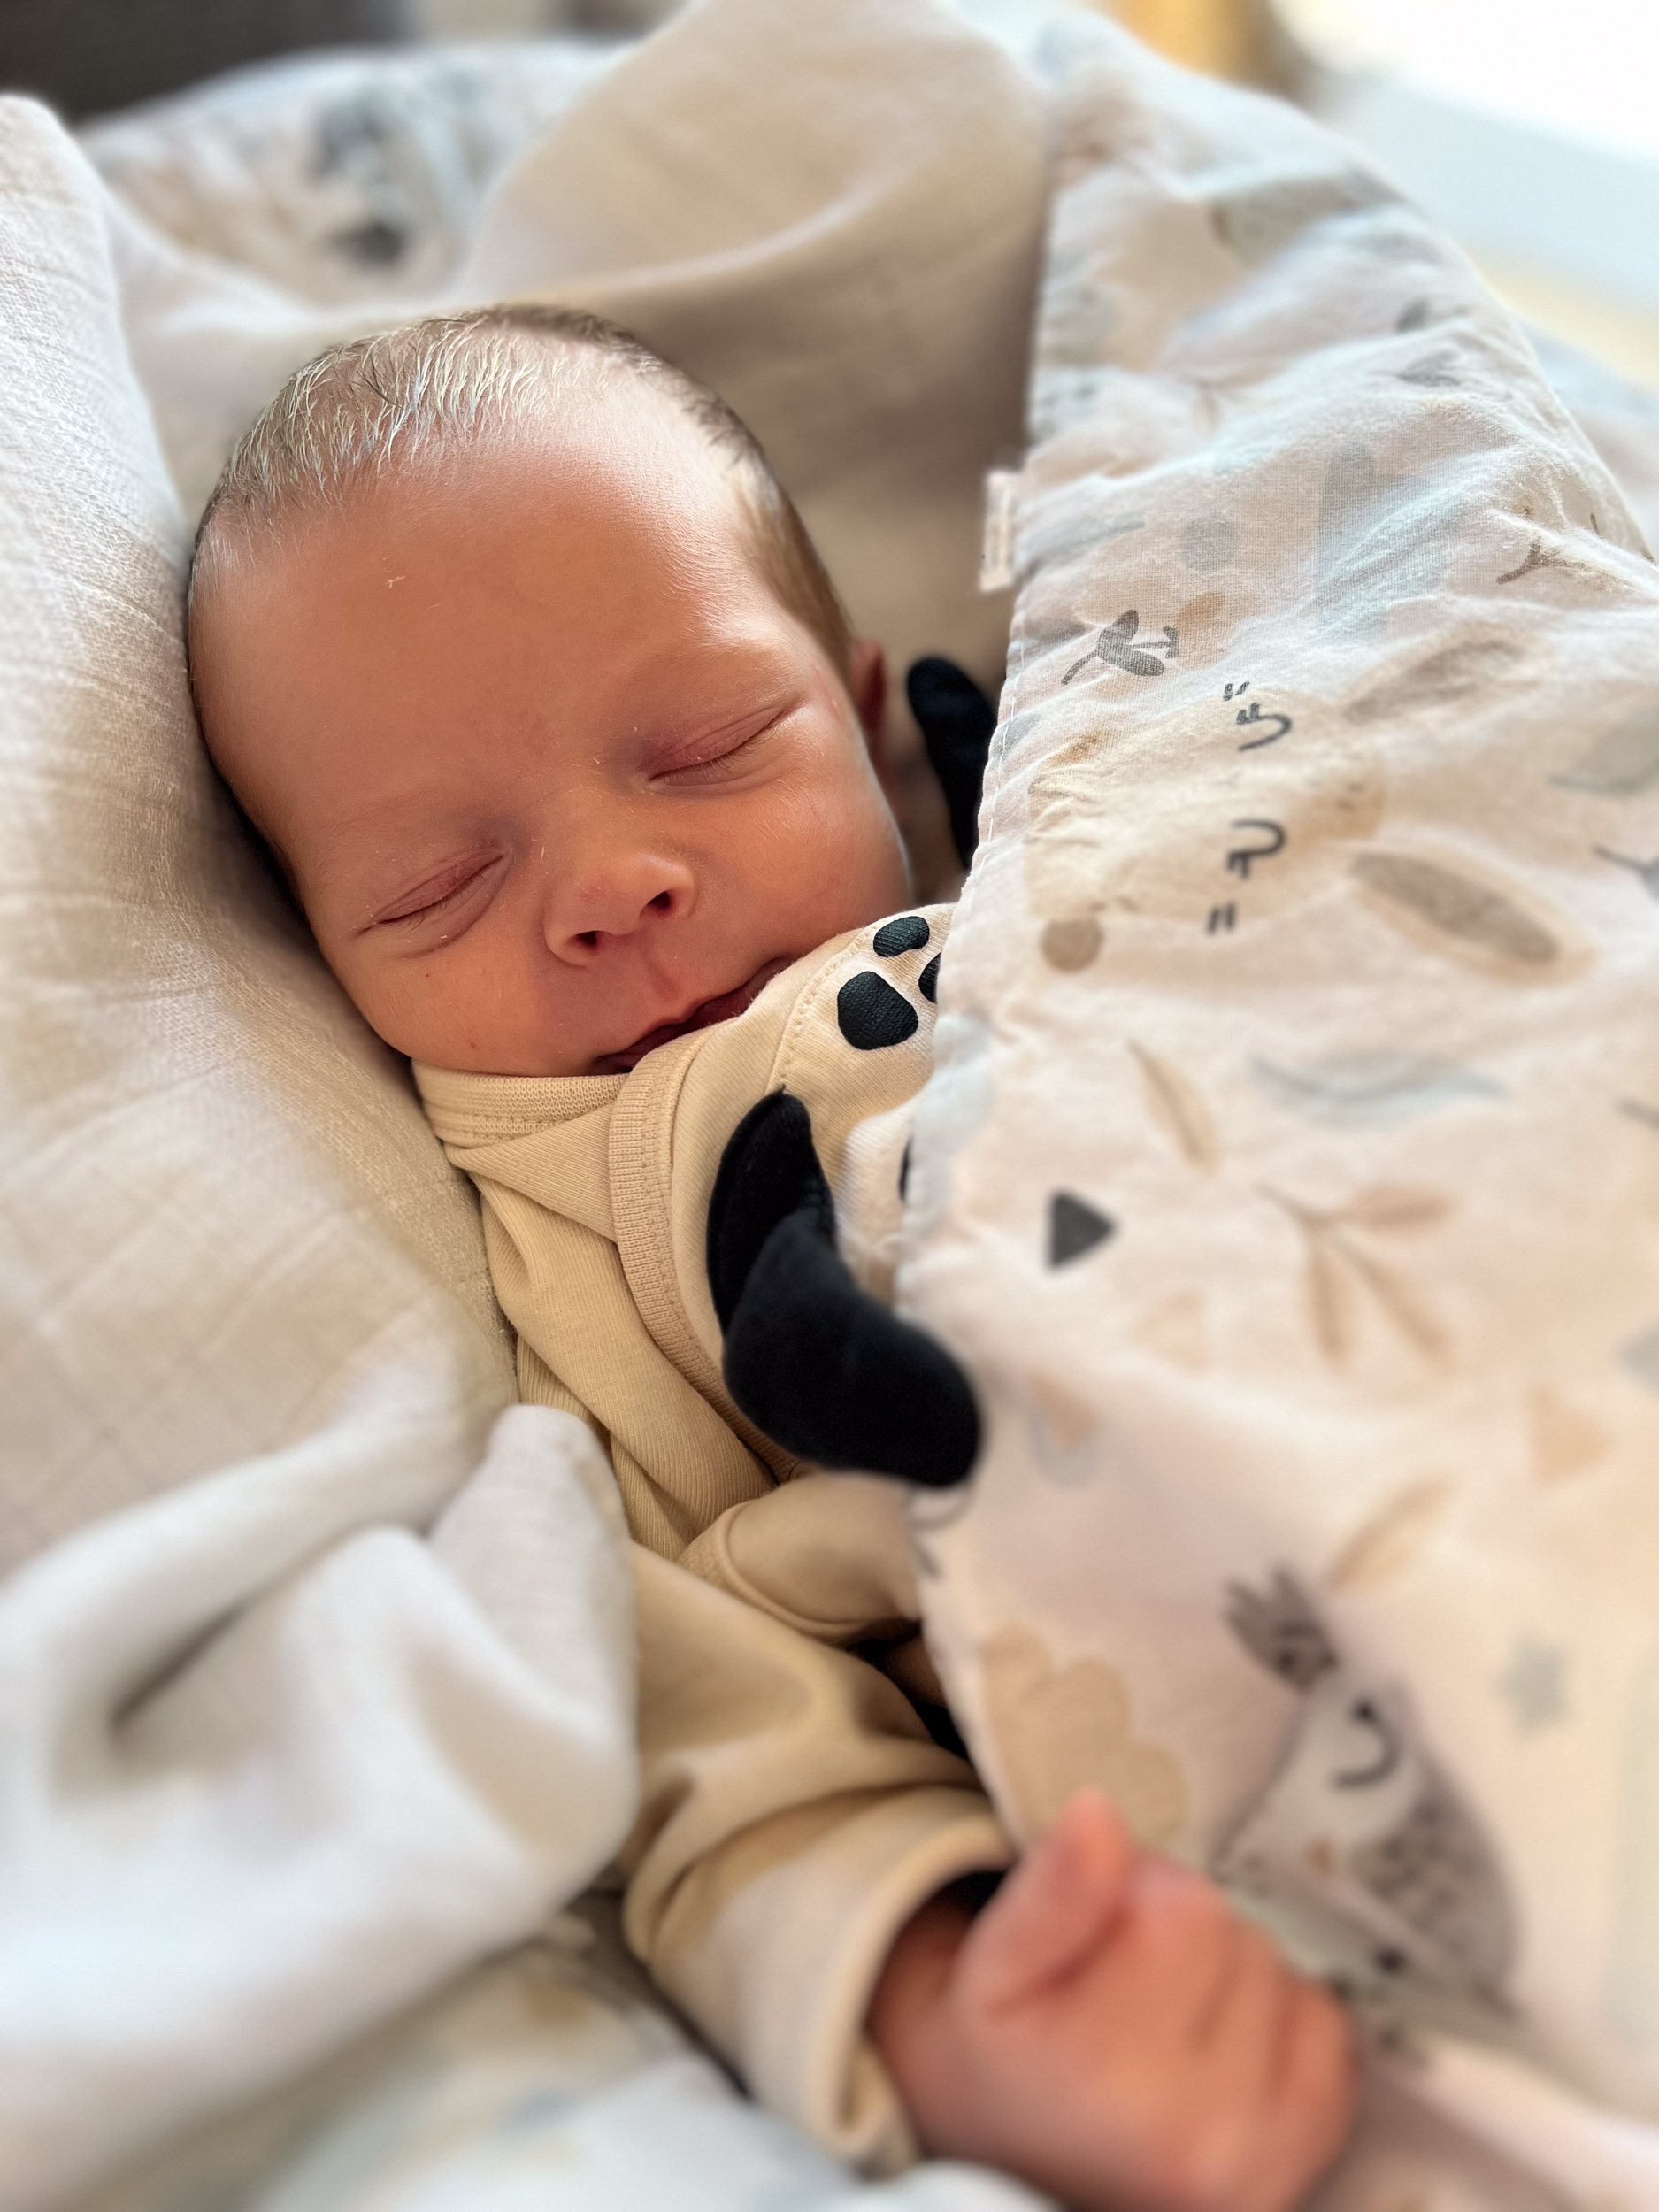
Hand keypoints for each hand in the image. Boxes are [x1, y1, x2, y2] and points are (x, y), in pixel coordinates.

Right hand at [868, 1789, 1355, 2211]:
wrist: (1012, 2167)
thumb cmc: (994, 2061)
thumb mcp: (990, 1969)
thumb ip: (1050, 1891)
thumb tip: (1099, 1812)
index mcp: (1109, 2077)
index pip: (1186, 1904)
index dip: (1133, 1890)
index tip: (1090, 1935)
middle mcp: (1199, 2138)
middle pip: (1239, 1938)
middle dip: (1181, 1934)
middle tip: (1116, 1982)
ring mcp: (1263, 2165)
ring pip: (1284, 1978)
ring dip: (1228, 1980)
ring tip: (1156, 2021)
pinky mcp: (1301, 2170)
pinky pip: (1326, 2033)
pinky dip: (1276, 2026)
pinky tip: (1210, 2051)